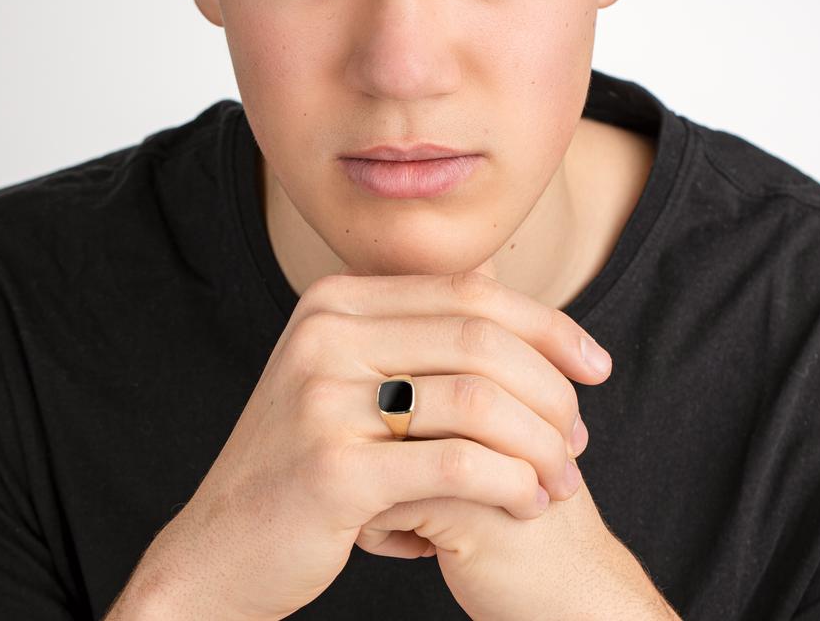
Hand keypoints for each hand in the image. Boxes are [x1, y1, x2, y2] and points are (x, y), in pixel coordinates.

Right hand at [117, 258, 611, 620]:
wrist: (223, 545)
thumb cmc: (308, 458)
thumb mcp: (347, 372)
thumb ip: (413, 326)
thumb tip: (497, 276)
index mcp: (334, 300)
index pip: (469, 293)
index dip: (548, 326)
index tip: (596, 365)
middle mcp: (324, 334)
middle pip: (480, 340)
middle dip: (551, 389)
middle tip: (579, 437)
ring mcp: (321, 399)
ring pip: (477, 401)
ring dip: (539, 444)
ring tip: (562, 479)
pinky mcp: (330, 469)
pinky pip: (454, 465)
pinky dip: (508, 483)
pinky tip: (528, 503)